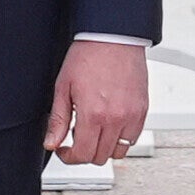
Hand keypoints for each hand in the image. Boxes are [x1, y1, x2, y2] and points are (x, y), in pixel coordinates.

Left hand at [43, 37, 148, 166]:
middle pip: (100, 157)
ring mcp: (132, 116)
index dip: (69, 157)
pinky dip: (121, 138)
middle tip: (77, 136)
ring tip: (95, 129)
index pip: (83, 155)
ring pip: (119, 152)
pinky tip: (110, 123)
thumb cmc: (88, 55)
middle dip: (85, 152)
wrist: (113, 36)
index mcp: (93, 114)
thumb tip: (51, 142)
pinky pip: (133, 138)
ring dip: (104, 147)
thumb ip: (58, 120)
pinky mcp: (142, 110)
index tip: (64, 150)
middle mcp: (115, 118)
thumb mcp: (64, 87)